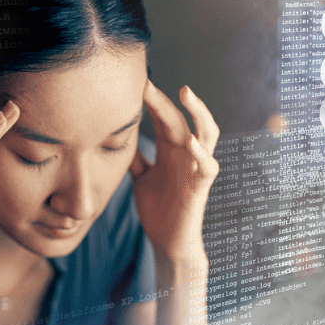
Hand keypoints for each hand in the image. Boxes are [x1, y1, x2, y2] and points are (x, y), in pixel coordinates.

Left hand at [131, 82, 219, 260]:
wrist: (168, 242)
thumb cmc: (158, 210)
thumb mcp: (140, 178)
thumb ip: (134, 157)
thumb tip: (116, 135)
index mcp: (170, 150)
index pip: (162, 117)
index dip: (150, 100)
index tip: (132, 82)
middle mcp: (185, 154)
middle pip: (178, 119)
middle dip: (164, 99)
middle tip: (146, 82)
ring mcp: (196, 168)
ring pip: (207, 133)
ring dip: (198, 112)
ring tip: (186, 94)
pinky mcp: (202, 187)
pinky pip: (208, 166)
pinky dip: (202, 153)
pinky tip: (190, 140)